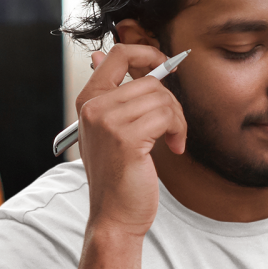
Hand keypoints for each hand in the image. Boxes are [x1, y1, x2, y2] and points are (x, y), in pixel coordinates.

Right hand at [76, 44, 187, 236]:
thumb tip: (102, 56)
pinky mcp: (126, 137)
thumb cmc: (119, 176)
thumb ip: (112, 96)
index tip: (166, 66)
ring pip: (162, 98)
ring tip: (173, 140)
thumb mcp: (111, 131)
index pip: (117, 54)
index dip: (147, 53)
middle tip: (174, 127)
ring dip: (178, 120)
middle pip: (150, 81)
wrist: (115, 215)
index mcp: (88, 100)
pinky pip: (167, 116)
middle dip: (172, 103)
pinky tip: (175, 148)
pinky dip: (179, 131)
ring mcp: (107, 121)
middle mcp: (93, 107)